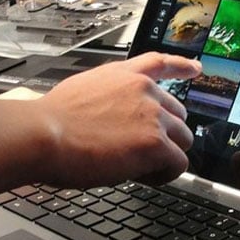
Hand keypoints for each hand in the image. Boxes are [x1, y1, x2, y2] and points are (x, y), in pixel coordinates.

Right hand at [35, 52, 201, 186]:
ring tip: (135, 167)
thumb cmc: (50, 122)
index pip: (160, 63)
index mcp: (124, 76)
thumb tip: (113, 118)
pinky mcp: (155, 143)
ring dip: (164, 156)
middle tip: (136, 151)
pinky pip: (178, 164)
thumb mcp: (82, 91)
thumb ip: (107, 98)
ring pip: (182, 140)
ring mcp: (153, 116)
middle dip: (163, 134)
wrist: (43, 134)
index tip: (196, 69)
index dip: (182, 67)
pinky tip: (141, 176)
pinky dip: (163, 175)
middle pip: (178, 114)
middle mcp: (143, 90)